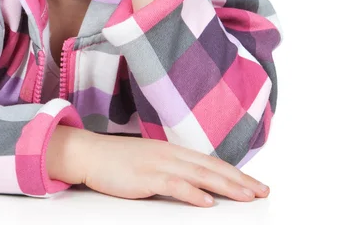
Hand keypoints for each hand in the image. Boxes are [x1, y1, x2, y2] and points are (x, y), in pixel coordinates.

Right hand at [82, 134, 269, 206]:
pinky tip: (207, 202)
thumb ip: (172, 170)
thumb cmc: (118, 161)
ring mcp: (158, 163)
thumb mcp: (150, 162)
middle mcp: (170, 154)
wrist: (90, 153)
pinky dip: (192, 192)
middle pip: (211, 167)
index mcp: (172, 151)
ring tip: (247, 197)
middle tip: (263, 192)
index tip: (255, 184)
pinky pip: (174, 184)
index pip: (210, 162)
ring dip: (225, 186)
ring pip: (199, 174)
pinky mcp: (145, 176)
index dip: (234, 173)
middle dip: (239, 180)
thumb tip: (194, 185)